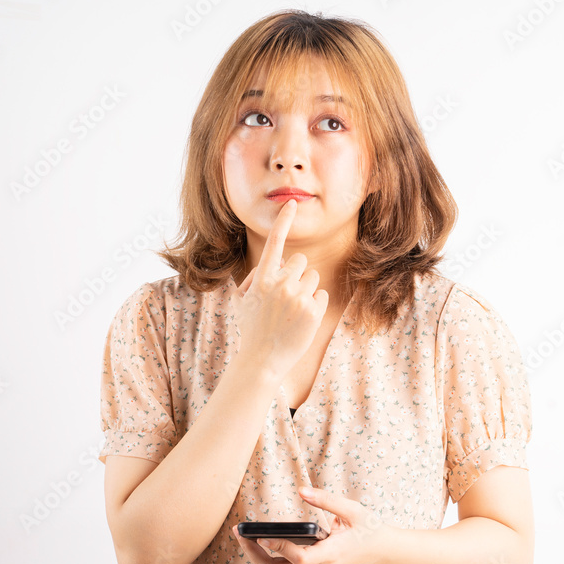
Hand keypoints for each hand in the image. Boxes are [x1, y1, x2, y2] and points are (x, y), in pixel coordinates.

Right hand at [230, 199, 329, 381]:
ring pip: (313, 277)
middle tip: (287, 297)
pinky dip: (314, 305)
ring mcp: (297, 297)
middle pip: (300, 261)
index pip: (274, 242)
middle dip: (297, 274)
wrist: (262, 361)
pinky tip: (302, 320)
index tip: (292, 203)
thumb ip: (254, 279)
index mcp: (262, 278)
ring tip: (292, 312)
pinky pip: (321, 294)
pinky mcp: (313, 310)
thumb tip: (271, 264)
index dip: (283, 220)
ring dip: (306, 290)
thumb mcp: (242, 302)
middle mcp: (280, 283)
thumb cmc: (252, 330)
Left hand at [231, 486, 392, 563]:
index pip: (298, 558)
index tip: (259, 533)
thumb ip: (326, 500)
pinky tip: (262, 550)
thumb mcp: (352, 509)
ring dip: (259, 561)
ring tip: (246, 540)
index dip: (277, 547)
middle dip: (254, 554)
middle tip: (240, 535)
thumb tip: (302, 490)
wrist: (383, 552)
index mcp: (331, 555)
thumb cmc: (368, 528)